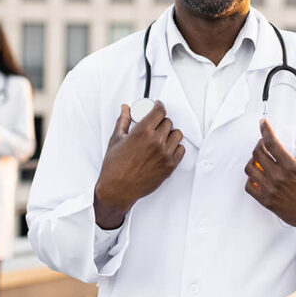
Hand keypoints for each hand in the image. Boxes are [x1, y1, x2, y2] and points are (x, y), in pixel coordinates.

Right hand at [94, 102, 184, 228]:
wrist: (118, 189)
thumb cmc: (115, 167)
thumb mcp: (116, 140)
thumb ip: (123, 121)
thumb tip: (125, 109)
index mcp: (143, 132)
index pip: (159, 111)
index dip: (159, 107)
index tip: (157, 107)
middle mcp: (156, 141)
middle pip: (168, 122)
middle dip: (161, 121)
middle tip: (155, 126)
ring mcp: (165, 154)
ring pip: (177, 134)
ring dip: (170, 134)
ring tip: (161, 138)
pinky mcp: (170, 166)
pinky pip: (181, 150)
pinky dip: (175, 147)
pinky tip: (166, 149)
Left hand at [244, 120, 295, 266]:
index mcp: (292, 168)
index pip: (272, 143)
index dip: (265, 130)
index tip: (263, 123)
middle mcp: (279, 178)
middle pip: (257, 154)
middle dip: (259, 144)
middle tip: (264, 143)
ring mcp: (271, 191)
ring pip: (250, 169)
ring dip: (253, 161)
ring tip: (260, 160)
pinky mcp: (267, 202)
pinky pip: (249, 187)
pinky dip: (251, 178)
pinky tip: (259, 176)